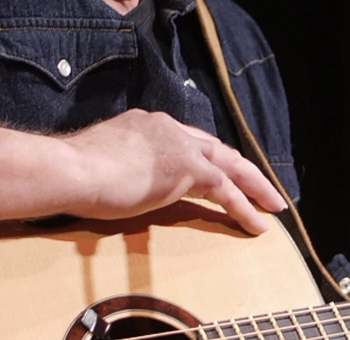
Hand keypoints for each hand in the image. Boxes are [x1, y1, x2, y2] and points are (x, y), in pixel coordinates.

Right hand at [61, 109, 286, 234]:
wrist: (75, 169)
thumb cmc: (77, 171)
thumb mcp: (106, 160)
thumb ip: (124, 164)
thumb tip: (122, 178)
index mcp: (146, 124)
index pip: (187, 139)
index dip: (207, 156)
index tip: (217, 171)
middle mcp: (167, 127)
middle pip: (214, 147)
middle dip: (240, 167)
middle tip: (260, 185)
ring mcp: (178, 144)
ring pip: (229, 163)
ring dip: (253, 185)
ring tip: (273, 205)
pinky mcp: (187, 167)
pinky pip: (225, 189)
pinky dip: (244, 206)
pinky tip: (257, 224)